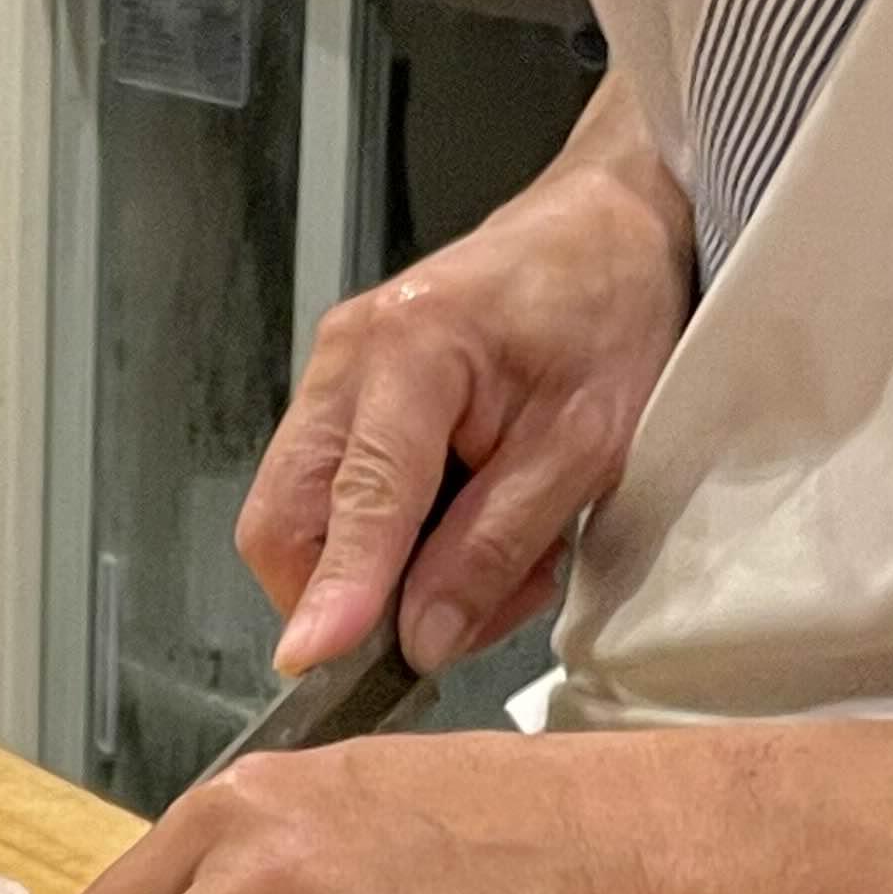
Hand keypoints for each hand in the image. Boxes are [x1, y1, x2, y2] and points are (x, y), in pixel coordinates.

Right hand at [243, 72, 694, 677]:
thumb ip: (496, 545)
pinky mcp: (339, 397)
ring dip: (373, 577)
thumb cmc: (608, 314)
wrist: (603, 229)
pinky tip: (459, 528)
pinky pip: (327, 501)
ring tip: (480, 564)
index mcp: (414, 349)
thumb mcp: (585, 446)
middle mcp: (347, 357)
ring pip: (298, 522)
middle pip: (284, 520)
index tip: (314, 665)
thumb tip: (421, 639)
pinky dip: (382, 543)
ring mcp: (331, 375)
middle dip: (341, 596)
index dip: (337, 591)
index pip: (357, 499)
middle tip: (445, 620)